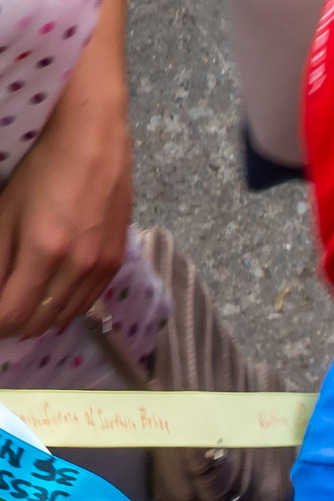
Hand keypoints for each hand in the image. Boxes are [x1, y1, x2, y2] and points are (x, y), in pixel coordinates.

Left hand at [0, 0, 132, 340]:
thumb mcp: (5, 209)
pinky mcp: (115, 262)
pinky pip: (87, 302)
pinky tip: (50, 292)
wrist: (93, 138)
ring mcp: (101, 268)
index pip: (13, 315)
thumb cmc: (43, 164)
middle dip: (13, 323)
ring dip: (39, 317)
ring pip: (65, 316)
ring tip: (20, 303)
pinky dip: (64, 306)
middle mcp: (78, 268)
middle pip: (40, 322)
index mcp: (45, 253)